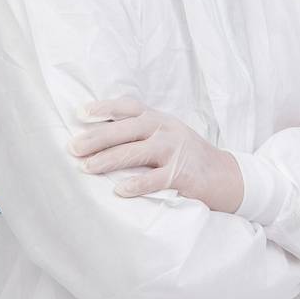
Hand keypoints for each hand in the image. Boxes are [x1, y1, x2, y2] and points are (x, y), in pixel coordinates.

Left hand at [68, 96, 243, 212]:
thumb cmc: (187, 155)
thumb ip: (140, 131)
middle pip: (126, 129)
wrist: (226, 176)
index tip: (81, 114)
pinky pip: (155, 179)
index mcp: (158, 118)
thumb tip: (98, 134)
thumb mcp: (166, 133)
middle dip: (97, 138)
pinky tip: (119, 190)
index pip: (128, 107)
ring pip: (136, 152)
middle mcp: (165, 130)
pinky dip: (136, 184)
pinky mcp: (182, 175)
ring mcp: (174, 151)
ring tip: (86, 167)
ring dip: (108, 160)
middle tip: (73, 148)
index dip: (104, 108)